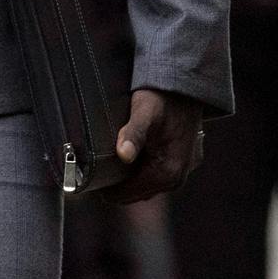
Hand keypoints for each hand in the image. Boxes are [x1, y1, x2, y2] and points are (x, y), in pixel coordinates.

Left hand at [105, 89, 207, 203]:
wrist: (188, 83)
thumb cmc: (162, 96)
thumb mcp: (143, 112)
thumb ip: (133, 134)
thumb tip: (124, 155)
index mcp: (168, 171)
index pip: (126, 195)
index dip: (105, 189)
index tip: (89, 177)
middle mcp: (179, 176)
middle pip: (137, 193)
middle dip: (118, 185)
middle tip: (97, 168)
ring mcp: (186, 169)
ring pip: (149, 185)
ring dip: (131, 178)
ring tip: (113, 162)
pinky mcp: (188, 159)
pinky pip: (161, 174)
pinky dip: (146, 170)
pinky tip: (135, 154)